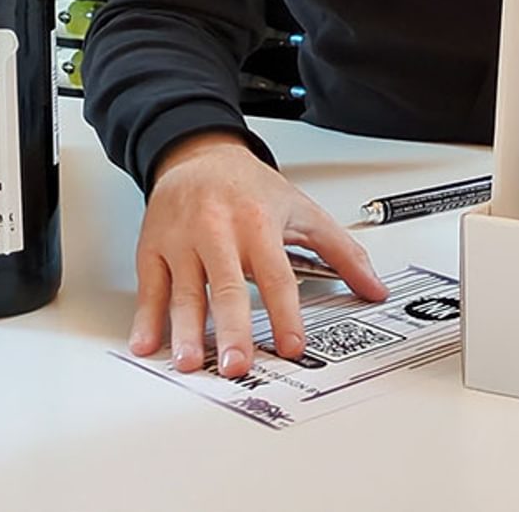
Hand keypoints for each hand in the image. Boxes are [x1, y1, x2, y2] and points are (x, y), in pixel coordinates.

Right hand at [129, 131, 388, 376]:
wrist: (199, 153)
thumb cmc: (249, 187)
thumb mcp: (302, 210)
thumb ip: (342, 251)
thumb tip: (373, 287)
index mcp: (258, 224)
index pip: (276, 276)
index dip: (285, 314)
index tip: (292, 346)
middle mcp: (218, 231)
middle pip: (227, 287)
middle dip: (231, 329)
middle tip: (236, 365)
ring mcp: (183, 240)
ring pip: (185, 291)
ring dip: (186, 330)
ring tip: (190, 362)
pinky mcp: (154, 247)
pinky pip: (151, 287)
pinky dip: (146, 319)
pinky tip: (146, 344)